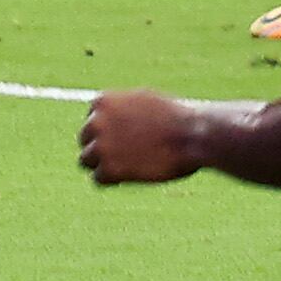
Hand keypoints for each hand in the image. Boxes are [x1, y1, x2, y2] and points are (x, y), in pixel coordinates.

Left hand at [79, 90, 204, 185]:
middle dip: (102, 146)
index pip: (92, 118)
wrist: (194, 135)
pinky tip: (134, 173)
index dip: (109, 128)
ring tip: (130, 163)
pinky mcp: (109, 169)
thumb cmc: (178, 117)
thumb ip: (123, 109)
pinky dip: (114, 179)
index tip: (128, 134)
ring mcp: (101, 146)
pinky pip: (98, 179)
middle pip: (85, 139)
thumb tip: (110, 118)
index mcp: (104, 101)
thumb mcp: (146, 101)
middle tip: (128, 152)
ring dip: (104, 164)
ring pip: (86, 160)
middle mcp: (97, 121)